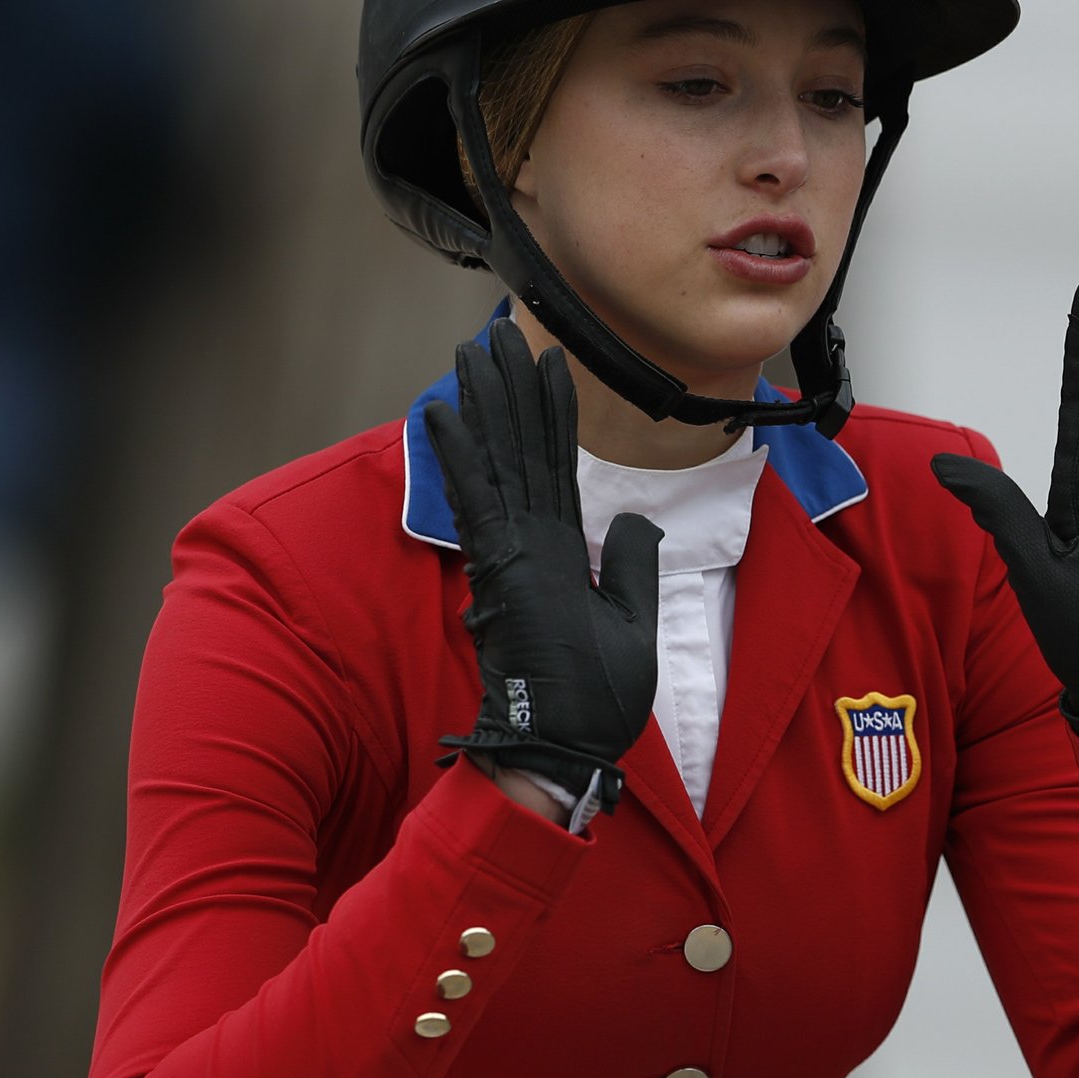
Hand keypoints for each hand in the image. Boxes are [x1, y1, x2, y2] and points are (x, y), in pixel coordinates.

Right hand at [424, 324, 661, 816]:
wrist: (570, 745)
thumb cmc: (596, 700)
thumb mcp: (633, 620)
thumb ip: (631, 563)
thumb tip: (635, 518)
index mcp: (559, 550)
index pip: (554, 466)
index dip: (551, 412)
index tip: (545, 363)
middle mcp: (529, 541)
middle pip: (520, 448)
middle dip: (509, 388)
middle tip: (493, 333)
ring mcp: (510, 551)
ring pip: (497, 459)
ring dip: (486, 402)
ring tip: (474, 349)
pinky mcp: (496, 567)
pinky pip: (478, 499)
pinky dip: (460, 455)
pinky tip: (443, 412)